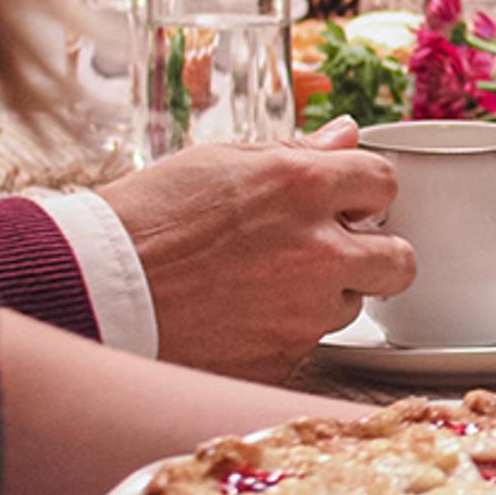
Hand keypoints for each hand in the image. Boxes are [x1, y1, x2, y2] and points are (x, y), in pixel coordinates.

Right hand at [97, 117, 414, 379]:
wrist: (96, 289)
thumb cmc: (147, 217)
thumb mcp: (219, 161)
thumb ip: (295, 152)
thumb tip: (345, 137)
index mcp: (303, 187)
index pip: (384, 182)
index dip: (366, 190)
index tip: (348, 198)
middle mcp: (317, 252)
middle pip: (400, 259)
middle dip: (377, 252)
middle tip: (338, 249)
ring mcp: (304, 312)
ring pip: (352, 305)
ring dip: (326, 293)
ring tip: (266, 281)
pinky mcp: (282, 357)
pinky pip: (309, 343)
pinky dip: (287, 330)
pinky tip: (243, 314)